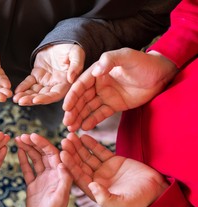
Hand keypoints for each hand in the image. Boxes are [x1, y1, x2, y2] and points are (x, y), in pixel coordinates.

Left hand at [14, 44, 83, 105]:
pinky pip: (29, 83)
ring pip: (34, 91)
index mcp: (66, 83)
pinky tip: (17, 91)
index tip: (35, 100)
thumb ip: (76, 66)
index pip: (55, 94)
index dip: (45, 98)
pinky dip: (23, 87)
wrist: (62, 40)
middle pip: (42, 96)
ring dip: (25, 96)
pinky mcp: (37, 75)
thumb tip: (71, 78)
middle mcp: (55, 85)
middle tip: (20, 101)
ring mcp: (45, 81)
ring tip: (16, 99)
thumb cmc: (72, 47)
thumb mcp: (76, 54)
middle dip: (31, 99)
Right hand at [15, 133, 71, 206]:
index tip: (33, 136)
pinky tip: (18, 150)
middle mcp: (53, 174)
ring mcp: (43, 179)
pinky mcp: (34, 185)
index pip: (53, 154)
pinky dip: (23, 159)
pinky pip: (28, 169)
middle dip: (34, 143)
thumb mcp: (60, 197)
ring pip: (35, 159)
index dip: (43, 144)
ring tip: (18, 139)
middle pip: (43, 154)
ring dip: (28, 148)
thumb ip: (63, 180)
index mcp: (61, 175)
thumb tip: (63, 161)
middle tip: (23, 135)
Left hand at [60, 133, 168, 206]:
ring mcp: (103, 170)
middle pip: (80, 165)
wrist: (156, 190)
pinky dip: (91, 144)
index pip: (78, 177)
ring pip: (87, 157)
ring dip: (78, 147)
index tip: (63, 154)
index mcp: (94, 191)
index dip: (70, 166)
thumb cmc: (139, 200)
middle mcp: (95, 180)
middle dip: (71, 153)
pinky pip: (99, 151)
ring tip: (71, 136)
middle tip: (64, 141)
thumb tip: (91, 186)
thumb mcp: (122, 202)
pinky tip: (83, 136)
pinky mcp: (111, 161)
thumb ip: (105, 197)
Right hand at [63, 48, 177, 131]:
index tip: (66, 107)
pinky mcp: (114, 105)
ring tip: (71, 128)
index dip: (72, 96)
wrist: (161, 75)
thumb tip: (96, 70)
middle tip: (66, 122)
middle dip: (73, 111)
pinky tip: (84, 128)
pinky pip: (100, 114)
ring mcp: (106, 95)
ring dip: (79, 117)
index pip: (81, 85)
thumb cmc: (144, 62)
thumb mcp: (127, 56)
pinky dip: (92, 121)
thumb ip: (110, 60)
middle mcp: (98, 84)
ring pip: (88, 108)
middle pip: (82, 99)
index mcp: (98, 71)